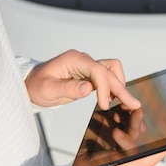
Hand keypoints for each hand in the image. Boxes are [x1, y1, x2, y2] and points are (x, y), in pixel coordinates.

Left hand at [25, 49, 139, 109]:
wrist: (31, 85)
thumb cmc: (36, 86)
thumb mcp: (48, 90)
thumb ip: (68, 88)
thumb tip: (89, 88)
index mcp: (74, 60)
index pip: (98, 70)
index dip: (105, 88)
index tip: (105, 105)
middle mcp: (83, 60)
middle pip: (109, 71)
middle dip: (121, 88)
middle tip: (134, 105)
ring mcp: (87, 66)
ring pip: (112, 70)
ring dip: (120, 85)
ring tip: (125, 103)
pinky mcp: (89, 75)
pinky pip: (107, 77)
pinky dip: (114, 87)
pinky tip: (114, 100)